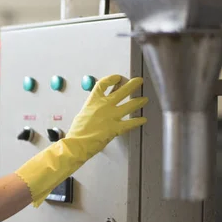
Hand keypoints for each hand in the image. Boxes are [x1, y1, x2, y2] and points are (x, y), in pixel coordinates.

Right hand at [15, 74, 147, 206]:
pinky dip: (138, 121)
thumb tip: (98, 109)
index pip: (103, 84)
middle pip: (121, 91)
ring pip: (129, 105)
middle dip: (131, 85)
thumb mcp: (82, 114)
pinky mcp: (115, 128)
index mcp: (92, 101)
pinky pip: (130, 123)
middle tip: (138, 81)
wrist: (76, 143)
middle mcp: (103, 106)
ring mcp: (111, 116)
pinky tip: (143, 119)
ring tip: (144, 99)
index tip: (118, 77)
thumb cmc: (76, 132)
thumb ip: (92, 109)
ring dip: (138, 102)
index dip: (112, 79)